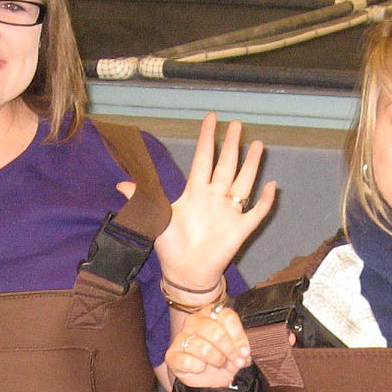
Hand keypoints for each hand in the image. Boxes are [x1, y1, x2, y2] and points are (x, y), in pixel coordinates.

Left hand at [121, 113, 276, 292]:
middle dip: (232, 144)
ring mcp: (229, 212)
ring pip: (244, 182)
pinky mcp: (240, 229)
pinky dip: (264, 200)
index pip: (203, 158)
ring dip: (251, 164)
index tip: (212, 118)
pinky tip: (271, 185)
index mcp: (195, 192)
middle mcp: (214, 198)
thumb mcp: (155, 218)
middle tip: (238, 124)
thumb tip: (120, 184)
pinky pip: (256, 212)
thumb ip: (143, 198)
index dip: (207, 138)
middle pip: (226, 165)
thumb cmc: (171, 246)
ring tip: (258, 145)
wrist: (185, 273)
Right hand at [165, 303, 250, 389]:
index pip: (226, 316)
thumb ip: (240, 348)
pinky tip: (201, 368)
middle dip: (229, 350)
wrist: (208, 380)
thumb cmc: (221, 359)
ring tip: (219, 364)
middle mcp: (193, 322)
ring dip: (216, 360)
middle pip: (215, 331)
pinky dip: (199, 368)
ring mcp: (180, 338)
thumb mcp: (236, 351)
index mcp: (210, 314)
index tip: (244, 352)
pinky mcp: (172, 355)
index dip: (238, 336)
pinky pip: (188, 361)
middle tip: (235, 360)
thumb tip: (243, 354)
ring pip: (203, 348)